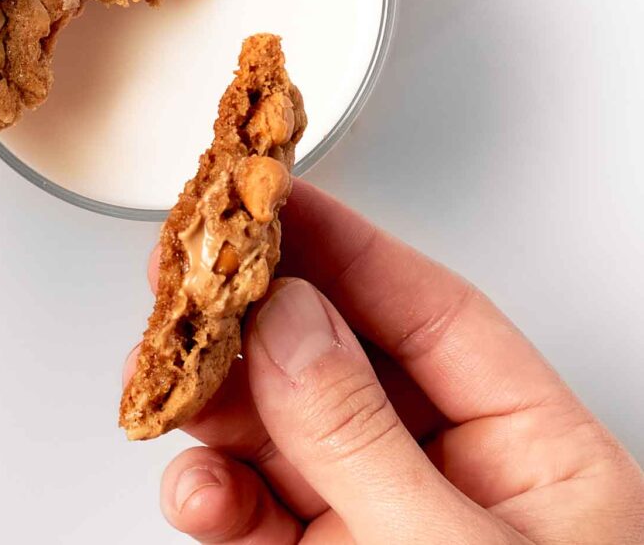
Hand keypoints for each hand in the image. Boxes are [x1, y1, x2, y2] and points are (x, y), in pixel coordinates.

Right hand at [125, 180, 643, 543]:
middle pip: (342, 356)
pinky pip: (256, 506)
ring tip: (177, 369)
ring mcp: (377, 519)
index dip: (350, 245)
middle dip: (264, 314)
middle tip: (201, 272)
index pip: (430, 311)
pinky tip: (196, 483)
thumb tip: (290, 325)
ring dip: (223, 395)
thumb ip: (364, 442)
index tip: (281, 199)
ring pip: (286, 423)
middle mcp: (451, 474)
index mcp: (533, 452)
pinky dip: (214, 489)